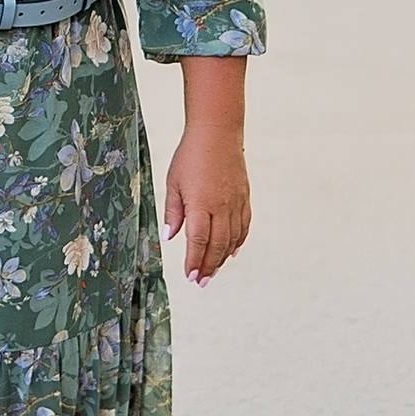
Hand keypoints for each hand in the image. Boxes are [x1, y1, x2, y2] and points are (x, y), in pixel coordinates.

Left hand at [163, 132, 250, 284]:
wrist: (217, 134)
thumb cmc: (190, 155)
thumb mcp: (173, 182)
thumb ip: (173, 211)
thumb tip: (170, 237)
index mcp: (200, 203)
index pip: (198, 241)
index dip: (195, 261)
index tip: (190, 275)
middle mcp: (221, 206)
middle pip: (217, 245)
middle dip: (209, 266)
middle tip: (202, 281)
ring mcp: (235, 203)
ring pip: (232, 239)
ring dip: (222, 257)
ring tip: (213, 270)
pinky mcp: (244, 197)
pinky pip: (244, 226)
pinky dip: (238, 242)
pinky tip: (232, 251)